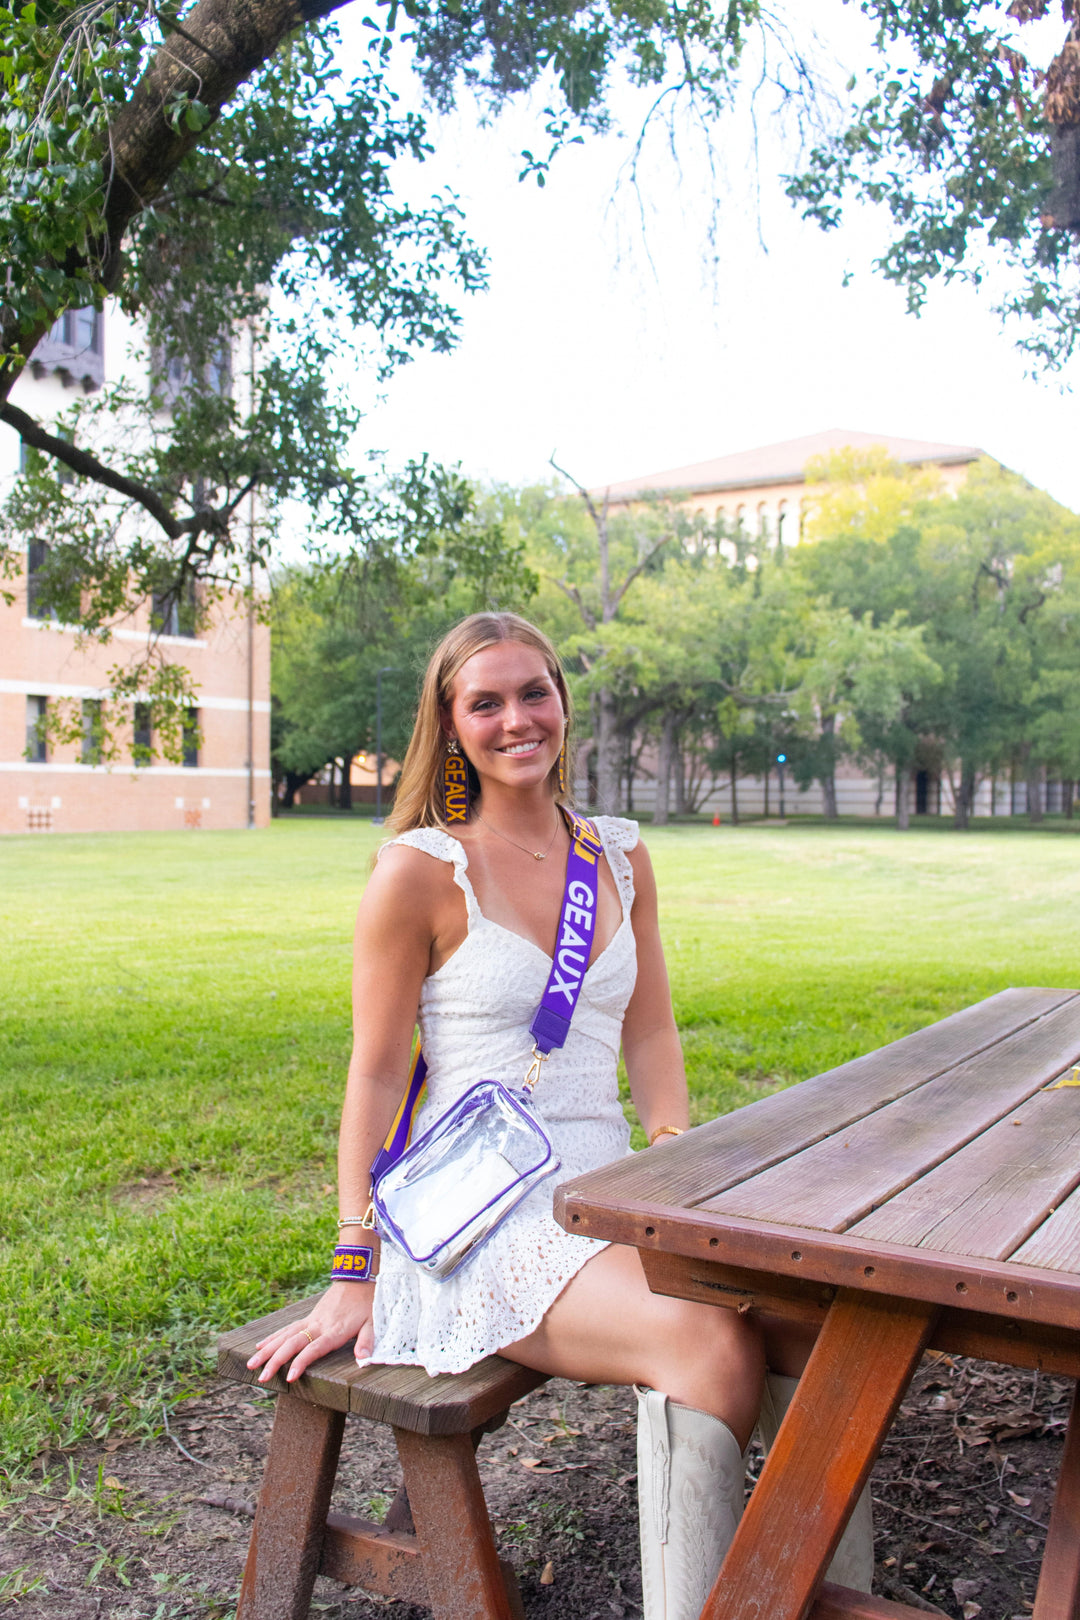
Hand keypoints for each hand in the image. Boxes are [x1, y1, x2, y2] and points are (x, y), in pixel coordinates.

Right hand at [245, 1281, 375, 1384]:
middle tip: (261, 1377)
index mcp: (334, 1331)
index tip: (289, 1378)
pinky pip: (286, 1329)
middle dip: (275, 1361)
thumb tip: (363, 1359)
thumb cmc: (365, 1303)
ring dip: (267, 1351)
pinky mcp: (307, 1318)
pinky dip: (272, 1338)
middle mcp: (318, 1326)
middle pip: (292, 1344)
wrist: (356, 1278)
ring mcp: (310, 1321)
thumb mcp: (371, 1322)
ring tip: (251, 1365)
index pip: (314, 1349)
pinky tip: (260, 1347)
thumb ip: (366, 1341)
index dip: (301, 1362)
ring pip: (284, 1336)